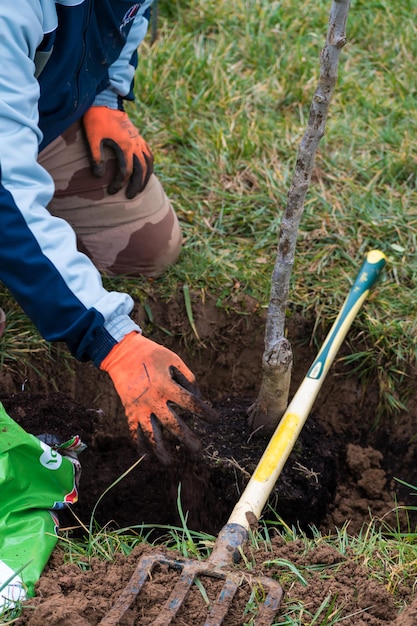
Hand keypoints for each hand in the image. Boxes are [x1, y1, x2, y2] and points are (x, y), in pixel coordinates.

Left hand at [82, 106, 153, 197]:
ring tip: (141, 188)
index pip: (125, 172)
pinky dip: (149, 165)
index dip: (119, 184)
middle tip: (130, 196)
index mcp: (125, 146)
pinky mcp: (139, 137)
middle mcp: (135, 145)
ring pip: (148, 163)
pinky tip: (146, 171)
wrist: (104, 101)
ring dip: (146, 178)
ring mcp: (139, 141)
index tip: (111, 191)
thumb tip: (99, 177)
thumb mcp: (93, 139)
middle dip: (136, 185)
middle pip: (141, 171)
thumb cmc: (96, 120)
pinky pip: (149, 154)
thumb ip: (96, 158)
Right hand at [100, 332, 217, 463]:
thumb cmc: (152, 355)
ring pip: (150, 435)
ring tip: (170, 462)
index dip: (205, 413)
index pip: (191, 403)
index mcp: (166, 385)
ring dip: (161, 450)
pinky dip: (139, 445)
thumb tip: (198, 398)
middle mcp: (153, 400)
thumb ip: (188, 379)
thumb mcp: (173, 360)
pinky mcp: (129, 411)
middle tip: (198, 450)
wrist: (121, 353)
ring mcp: (139, 408)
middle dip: (187, 439)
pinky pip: (134, 432)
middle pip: (173, 425)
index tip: (216, 420)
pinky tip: (147, 455)